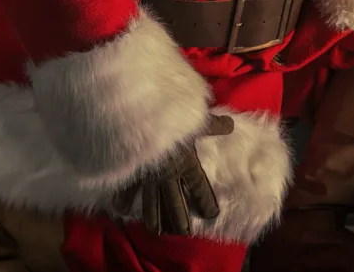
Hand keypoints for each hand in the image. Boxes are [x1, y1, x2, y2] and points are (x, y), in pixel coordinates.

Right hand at [112, 115, 234, 234]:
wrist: (141, 119)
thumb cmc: (172, 119)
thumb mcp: (199, 121)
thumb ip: (215, 126)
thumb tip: (232, 125)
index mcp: (187, 164)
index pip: (200, 188)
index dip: (206, 202)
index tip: (211, 214)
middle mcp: (168, 175)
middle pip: (175, 204)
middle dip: (180, 220)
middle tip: (184, 233)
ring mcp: (148, 177)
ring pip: (152, 204)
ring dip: (155, 219)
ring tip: (158, 232)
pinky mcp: (131, 173)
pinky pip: (125, 191)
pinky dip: (123, 201)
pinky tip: (121, 212)